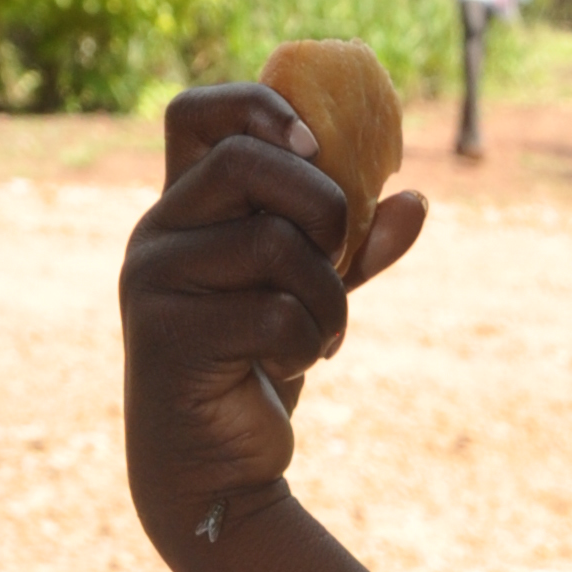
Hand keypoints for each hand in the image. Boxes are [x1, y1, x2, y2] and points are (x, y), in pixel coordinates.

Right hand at [120, 82, 426, 545]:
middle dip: (323, 205)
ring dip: (327, 294)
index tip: (315, 141)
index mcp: (186, 206)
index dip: (256, 105)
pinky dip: (308, 341)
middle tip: (339, 257)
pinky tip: (292, 366)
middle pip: (246, 162)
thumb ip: (354, 248)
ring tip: (322, 334)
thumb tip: (416, 203)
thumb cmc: (259, 368)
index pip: (195, 113)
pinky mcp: (168, 335)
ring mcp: (154, 280)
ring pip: (274, 243)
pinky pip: (274, 313)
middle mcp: (157, 231)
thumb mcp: (313, 294)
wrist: (215, 467)